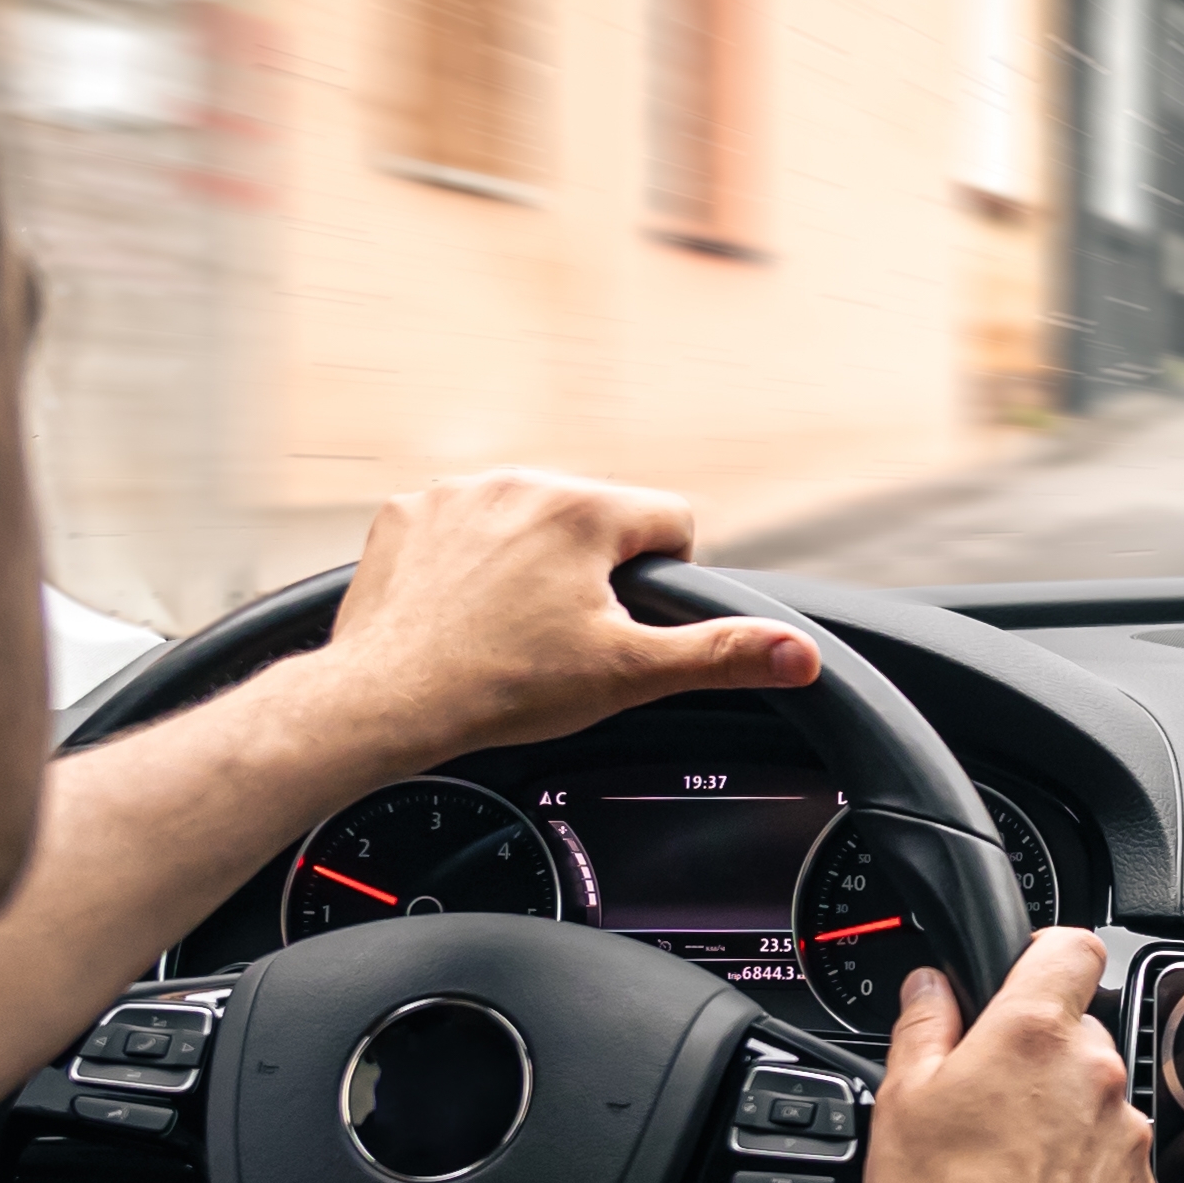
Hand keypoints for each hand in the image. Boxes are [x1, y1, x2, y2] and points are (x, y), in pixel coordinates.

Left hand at [298, 471, 813, 768]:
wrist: (384, 701)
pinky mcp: (406, 514)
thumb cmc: (501, 687)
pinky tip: (463, 611)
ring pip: (529, 520)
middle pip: (596, 520)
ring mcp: (456, 494)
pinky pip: (462, 525)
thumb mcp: (628, 675)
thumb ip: (720, 655)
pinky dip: (469, 562)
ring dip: (533, 561)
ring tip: (511, 627)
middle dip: (594, 571)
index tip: (629, 622)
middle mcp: (521, 481)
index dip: (666, 578)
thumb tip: (799, 653)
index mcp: (585, 509)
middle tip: (566, 637)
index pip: (670, 521)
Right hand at [865, 931, 1156, 1182]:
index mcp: (1034, 1032)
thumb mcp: (902, 1101)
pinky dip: (1081, 1162)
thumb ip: (922, 1027)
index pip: (1071, 945)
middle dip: (1037, 1050)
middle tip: (987, 1096)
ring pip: (1095, 1092)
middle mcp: (1094, 1069)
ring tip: (1008, 1157)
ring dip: (1061, 1109)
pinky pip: (1111, 1150)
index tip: (1018, 978)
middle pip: (1076, 1027)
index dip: (1044, 954)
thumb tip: (929, 987)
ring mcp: (1125, 1126)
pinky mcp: (1140, 1180)